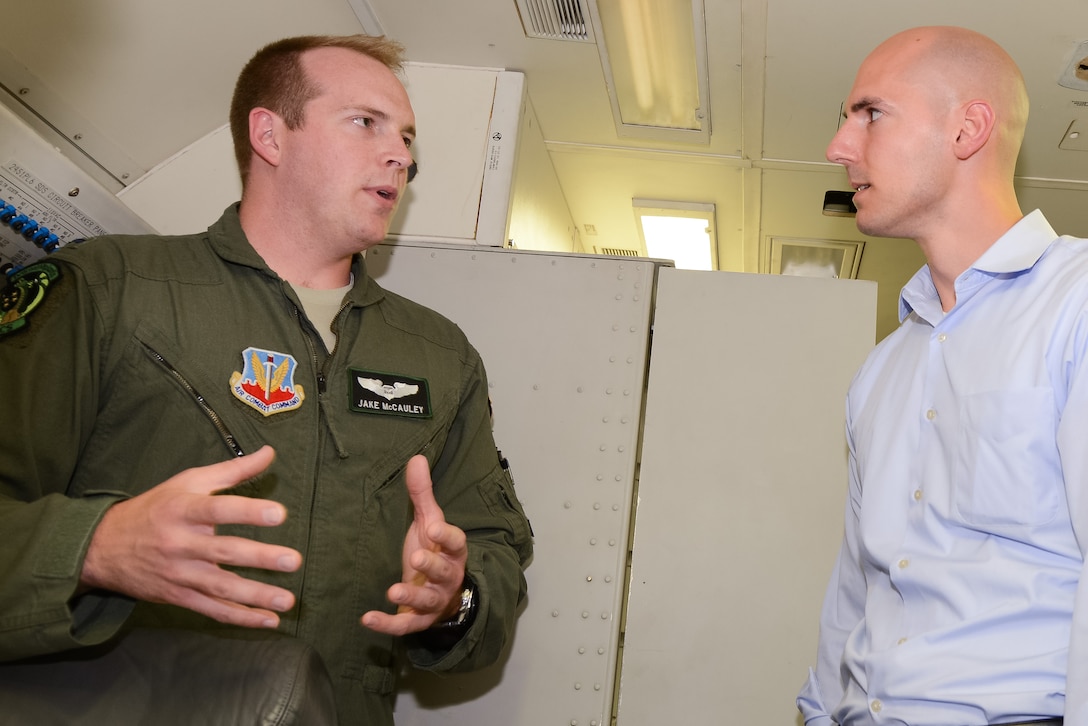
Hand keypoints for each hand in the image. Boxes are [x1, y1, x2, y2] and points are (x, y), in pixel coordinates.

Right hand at [80, 445, 301, 628]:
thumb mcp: (188, 482)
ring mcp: (179, 573)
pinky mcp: (178, 596)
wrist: (102, 547)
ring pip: (221, 587)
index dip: (248, 512)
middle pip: (224, 551)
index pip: (218, 509)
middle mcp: (181, 542)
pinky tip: (268, 621)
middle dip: (260, 558)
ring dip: (257, 596)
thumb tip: (269, 452)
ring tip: (287, 601)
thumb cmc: (155, 508)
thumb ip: (232, 470)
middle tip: (293, 560)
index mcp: (184, 509)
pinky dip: (240, 617)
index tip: (279, 514)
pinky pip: (212, 609)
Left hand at [361, 454, 468, 635]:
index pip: (455, 542)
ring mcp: (434, 600)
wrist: (441, 592)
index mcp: (452, 551)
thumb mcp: (428, 521)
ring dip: (411, 597)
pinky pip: (405, 624)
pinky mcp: (418, 619)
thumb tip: (416, 458)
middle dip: (431, 566)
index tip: (433, 528)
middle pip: (444, 572)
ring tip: (393, 591)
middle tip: (415, 558)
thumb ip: (422, 494)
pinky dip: (388, 624)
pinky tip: (367, 619)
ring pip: (428, 601)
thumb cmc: (433, 550)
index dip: (446, 536)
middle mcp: (447, 576)